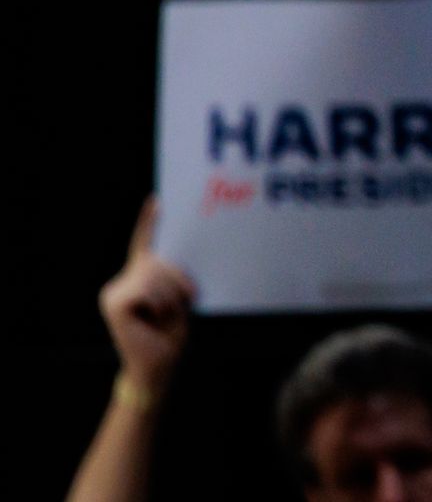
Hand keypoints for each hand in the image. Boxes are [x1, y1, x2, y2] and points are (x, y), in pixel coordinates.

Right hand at [99, 198, 194, 395]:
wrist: (158, 366)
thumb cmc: (169, 334)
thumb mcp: (177, 300)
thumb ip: (171, 277)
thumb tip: (175, 257)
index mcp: (136, 278)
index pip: (142, 244)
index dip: (149, 222)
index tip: (157, 200)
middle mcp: (120, 281)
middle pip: (158, 261)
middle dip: (179, 281)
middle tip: (182, 304)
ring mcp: (113, 291)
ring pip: (155, 274)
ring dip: (172, 296)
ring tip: (165, 316)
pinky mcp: (114, 302)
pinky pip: (147, 289)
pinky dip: (160, 303)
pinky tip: (153, 319)